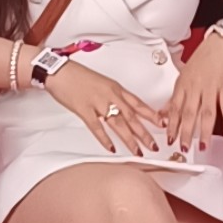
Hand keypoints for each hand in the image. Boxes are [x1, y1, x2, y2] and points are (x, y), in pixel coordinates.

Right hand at [45, 61, 164, 155]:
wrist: (60, 71)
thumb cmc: (79, 76)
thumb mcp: (102, 83)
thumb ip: (114, 95)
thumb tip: (124, 108)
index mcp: (116, 88)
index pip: (138, 103)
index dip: (151, 115)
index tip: (162, 124)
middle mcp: (110, 95)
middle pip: (131, 116)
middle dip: (144, 132)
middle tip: (154, 145)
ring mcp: (98, 103)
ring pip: (118, 123)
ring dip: (129, 139)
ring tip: (138, 151)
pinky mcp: (84, 110)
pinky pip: (97, 127)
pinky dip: (105, 139)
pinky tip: (112, 148)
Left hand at [164, 32, 222, 152]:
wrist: (220, 44)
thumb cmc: (202, 60)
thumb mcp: (183, 76)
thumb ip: (175, 97)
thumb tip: (163, 115)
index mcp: (184, 84)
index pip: (175, 107)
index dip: (172, 125)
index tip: (170, 139)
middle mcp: (196, 86)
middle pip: (189, 112)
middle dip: (186, 132)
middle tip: (183, 148)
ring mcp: (212, 86)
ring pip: (207, 111)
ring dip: (204, 130)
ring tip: (203, 146)